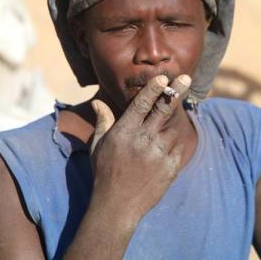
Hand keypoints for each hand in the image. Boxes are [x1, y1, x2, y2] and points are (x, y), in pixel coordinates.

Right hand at [90, 74, 190, 222]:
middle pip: (163, 110)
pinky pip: (178, 148)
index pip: (141, 104)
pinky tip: (160, 157)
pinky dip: (172, 147)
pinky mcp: (170, 167)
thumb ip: (102, 121)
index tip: (163, 77)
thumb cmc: (104, 172)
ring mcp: (158, 154)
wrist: (117, 206)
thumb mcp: (98, 146)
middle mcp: (143, 139)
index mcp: (125, 132)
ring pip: (172, 131)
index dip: (153, 89)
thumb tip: (97, 102)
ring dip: (166, 132)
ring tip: (153, 147)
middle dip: (175, 91)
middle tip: (185, 78)